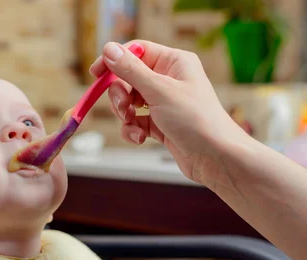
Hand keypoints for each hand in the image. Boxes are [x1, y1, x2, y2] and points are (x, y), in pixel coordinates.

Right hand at [90, 40, 248, 188]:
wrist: (214, 157)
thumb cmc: (195, 120)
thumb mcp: (159, 91)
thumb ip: (131, 70)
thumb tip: (109, 49)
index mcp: (174, 62)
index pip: (136, 51)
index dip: (115, 61)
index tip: (96, 74)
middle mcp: (169, 79)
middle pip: (128, 78)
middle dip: (120, 96)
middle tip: (123, 108)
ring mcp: (164, 102)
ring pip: (129, 102)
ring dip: (125, 116)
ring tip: (134, 126)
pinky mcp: (160, 123)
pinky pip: (135, 121)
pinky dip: (132, 130)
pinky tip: (139, 138)